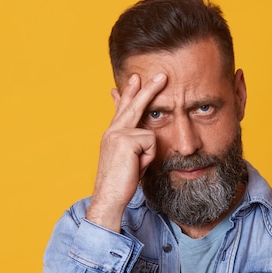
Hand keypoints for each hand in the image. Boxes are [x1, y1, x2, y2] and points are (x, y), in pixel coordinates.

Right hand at [86, 73, 167, 231]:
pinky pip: (151, 143)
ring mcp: (117, 133)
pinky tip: (135, 167)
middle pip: (133, 105)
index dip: (128, 94)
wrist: (109, 198)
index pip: (122, 109)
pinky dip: (147, 159)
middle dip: (147, 89)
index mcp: (112, 134)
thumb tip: (147, 135)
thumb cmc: (121, 183)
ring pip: (148, 134)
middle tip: (162, 74)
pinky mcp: (125, 140)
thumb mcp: (130, 160)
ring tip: (133, 167)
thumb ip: (135, 144)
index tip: (134, 80)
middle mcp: (112, 131)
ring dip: (147, 156)